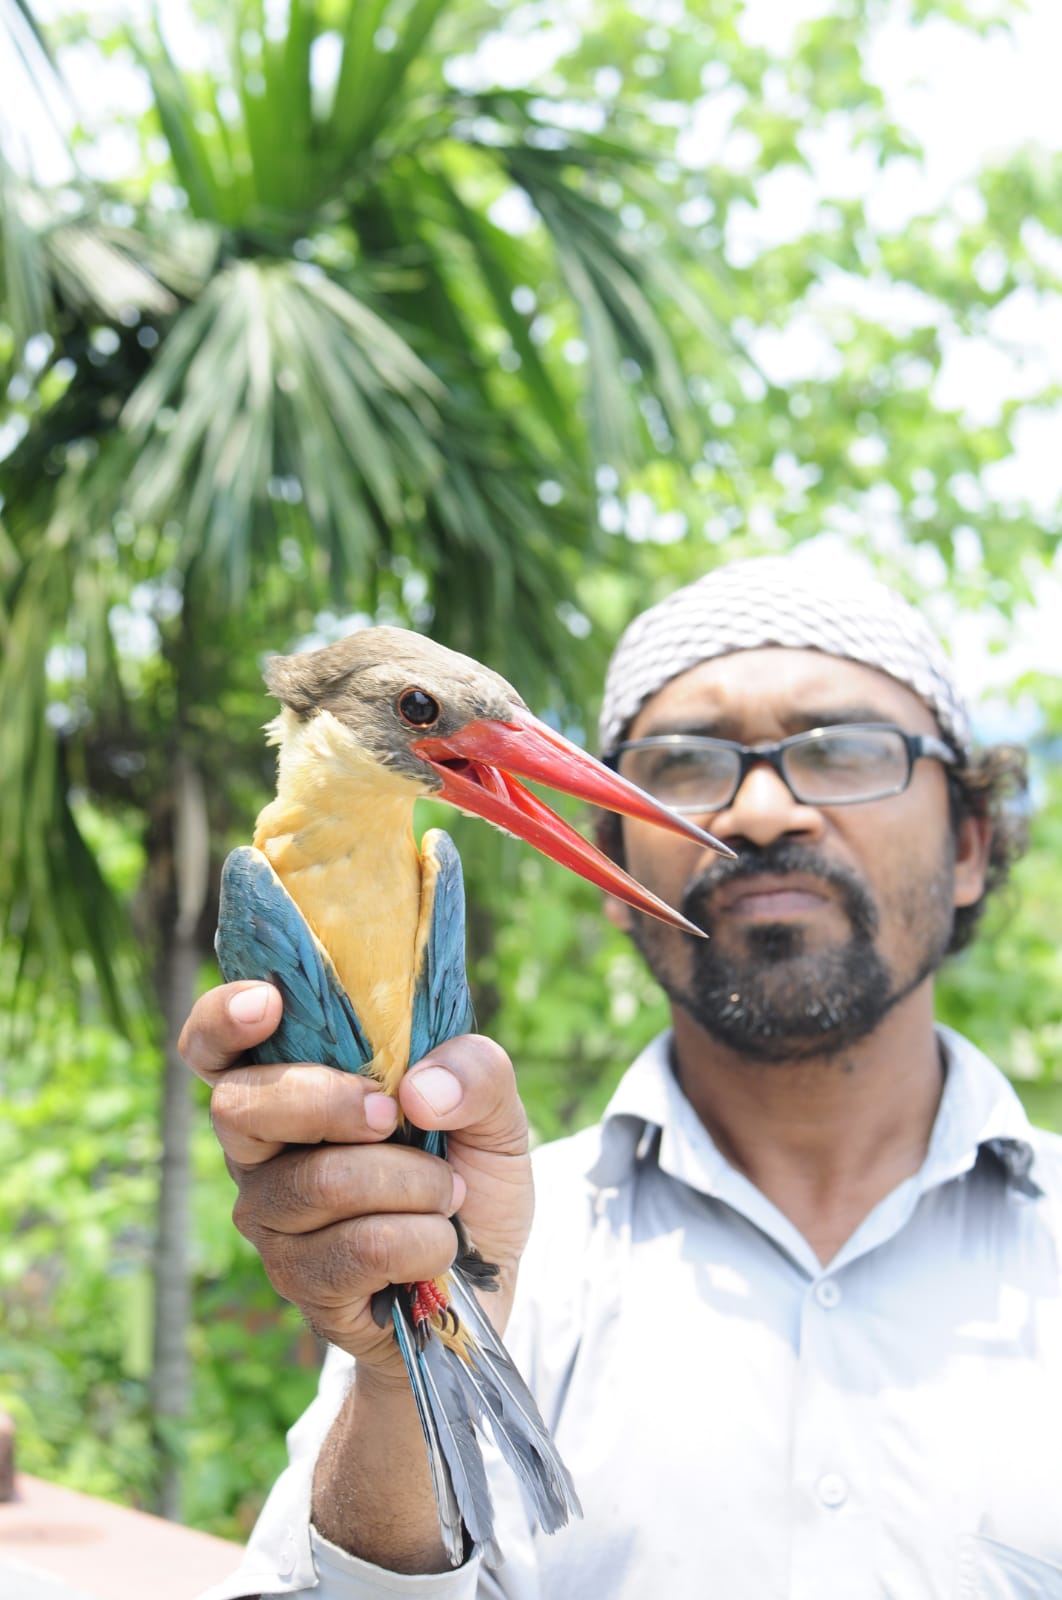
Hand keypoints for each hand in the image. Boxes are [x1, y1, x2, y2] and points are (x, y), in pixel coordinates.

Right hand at [179, 981, 532, 1375]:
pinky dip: (424, 1240)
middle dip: (328, 1102)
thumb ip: (476, 1071)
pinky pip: (360, 1247)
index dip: (222, 1019)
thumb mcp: (495, 1108)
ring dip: (413, 1182)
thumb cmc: (470, 1174)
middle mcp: (262, 1151)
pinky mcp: (303, 1284)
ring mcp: (274, 1221)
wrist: (489, 1281)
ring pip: (321, 1180)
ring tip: (448, 1193)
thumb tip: (419, 1090)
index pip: (216, 1048)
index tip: (267, 1004)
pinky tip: (438, 1246)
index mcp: (293, 1086)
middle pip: (242, 1108)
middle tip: (392, 1117)